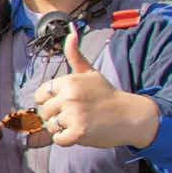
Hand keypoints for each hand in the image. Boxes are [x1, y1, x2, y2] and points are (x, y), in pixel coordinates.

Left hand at [35, 28, 160, 148]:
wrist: (131, 116)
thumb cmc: (107, 95)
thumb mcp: (90, 73)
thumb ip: (75, 55)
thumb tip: (70, 32)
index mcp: (69, 82)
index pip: (40, 95)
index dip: (49, 101)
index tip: (64, 103)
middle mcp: (69, 96)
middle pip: (44, 112)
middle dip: (56, 116)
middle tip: (75, 115)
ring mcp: (74, 114)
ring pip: (51, 126)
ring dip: (62, 129)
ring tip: (80, 122)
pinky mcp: (79, 132)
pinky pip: (59, 140)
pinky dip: (68, 140)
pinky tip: (81, 132)